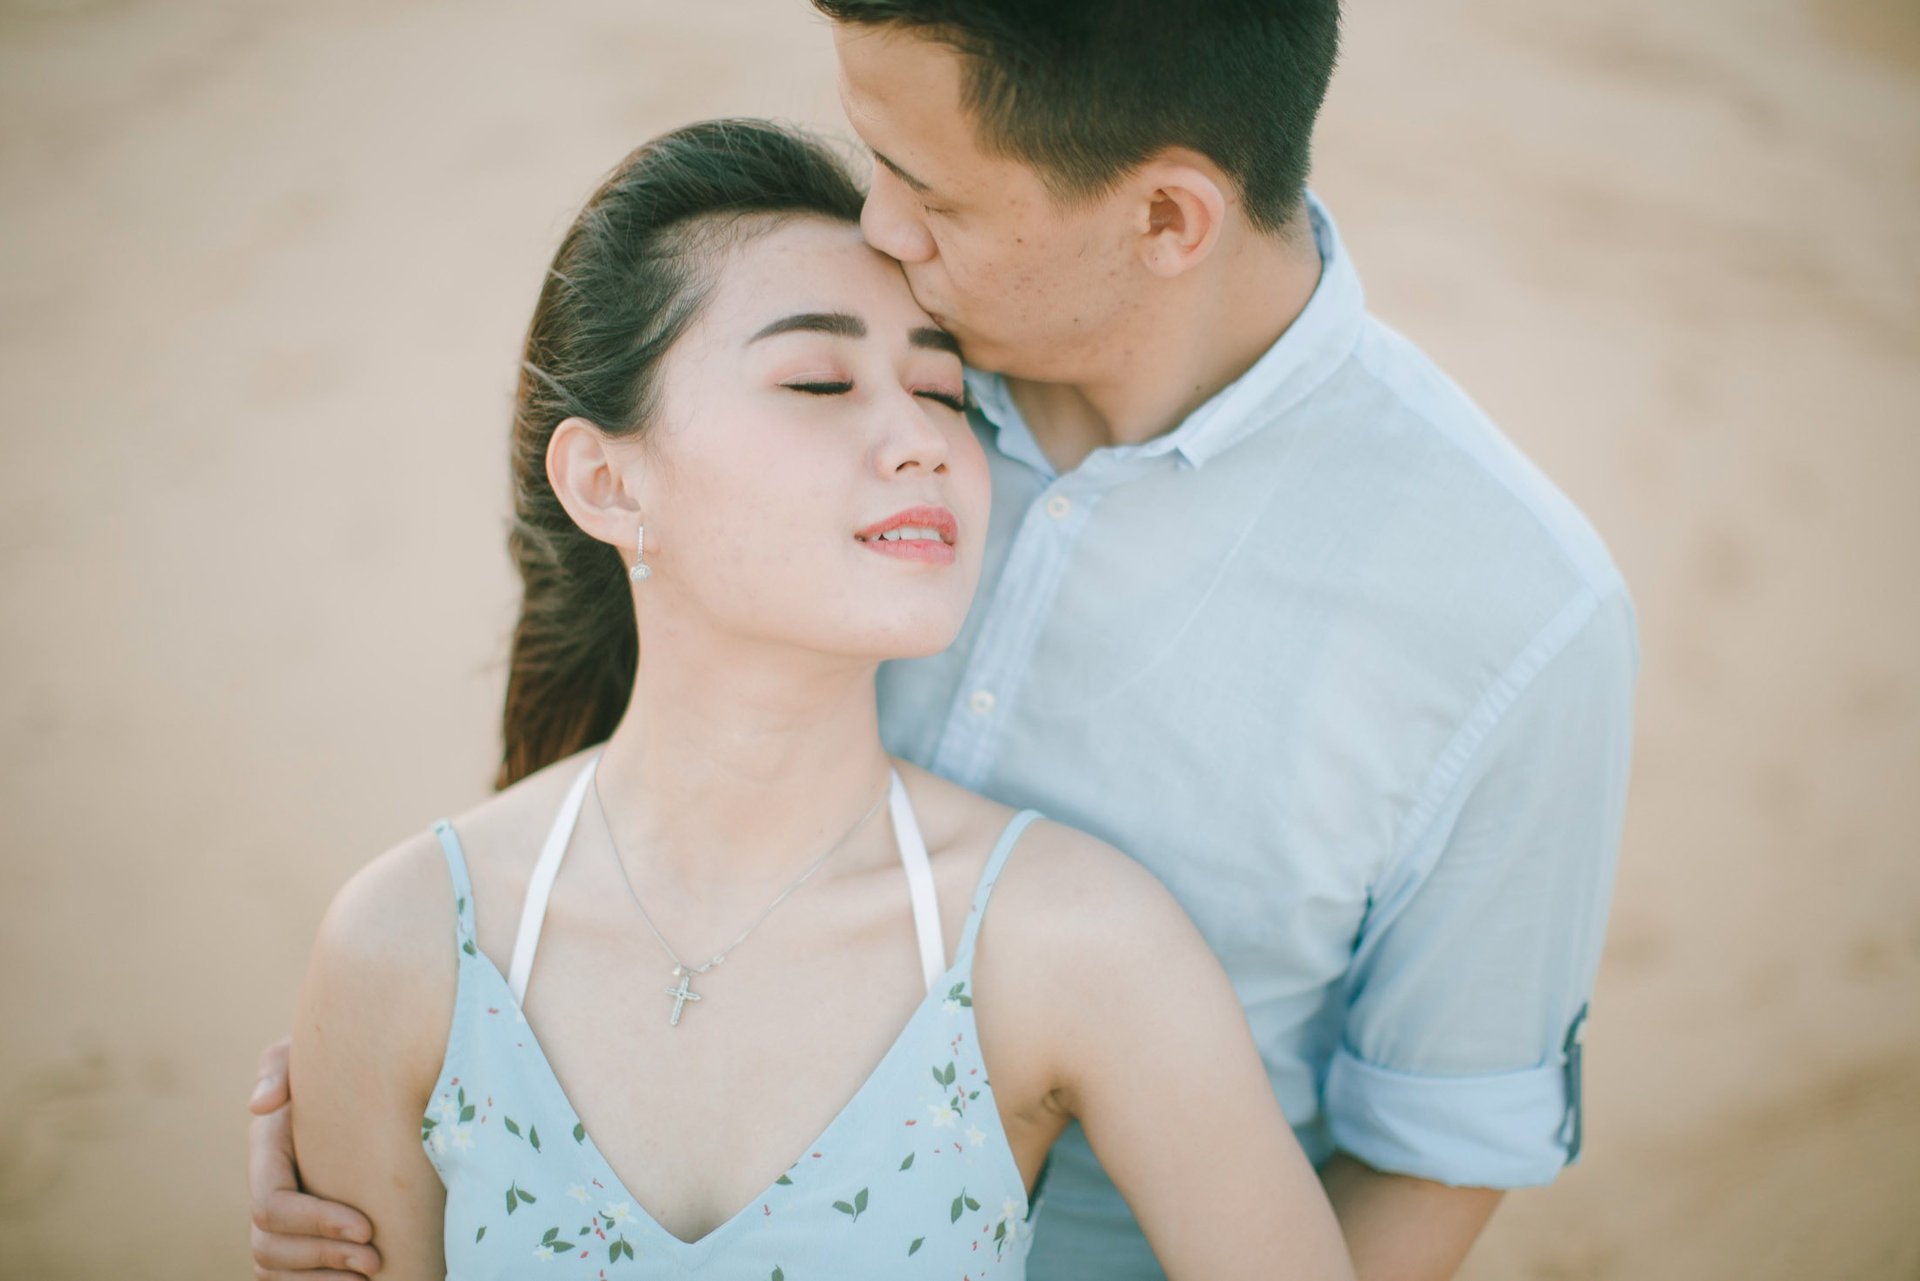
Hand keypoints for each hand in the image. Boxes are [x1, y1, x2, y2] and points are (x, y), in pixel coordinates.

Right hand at [248, 1037, 383, 1278]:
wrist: (370, 1070)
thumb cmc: (344, 1057)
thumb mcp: (309, 1050)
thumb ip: (280, 1066)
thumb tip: (259, 1106)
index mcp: (268, 1153)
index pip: (271, 1207)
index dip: (316, 1223)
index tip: (367, 1227)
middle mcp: (268, 1188)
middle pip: (269, 1249)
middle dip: (322, 1259)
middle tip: (377, 1259)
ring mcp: (282, 1216)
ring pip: (273, 1270)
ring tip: (375, 1273)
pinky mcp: (305, 1233)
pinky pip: (292, 1279)